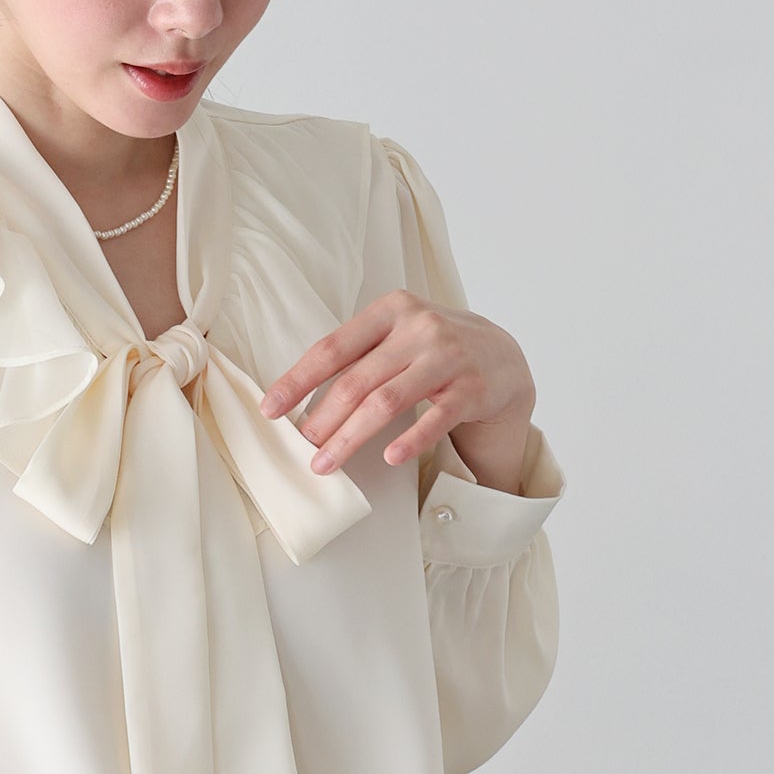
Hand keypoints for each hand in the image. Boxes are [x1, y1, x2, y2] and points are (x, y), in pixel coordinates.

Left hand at [257, 289, 535, 482]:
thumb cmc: (434, 349)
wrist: (504, 356)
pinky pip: (436, 418)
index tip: (270, 409)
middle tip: (300, 447)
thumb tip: (296, 397)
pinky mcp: (474, 388)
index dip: (297, 380)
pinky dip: (411, 439)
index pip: (332, 348)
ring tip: (325, 463)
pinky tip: (389, 458)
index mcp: (390, 310)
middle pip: (356, 380)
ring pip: (387, 401)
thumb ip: (357, 355)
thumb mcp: (397, 335)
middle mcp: (419, 328)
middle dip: (321, 418)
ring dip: (350, 437)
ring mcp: (449, 357)